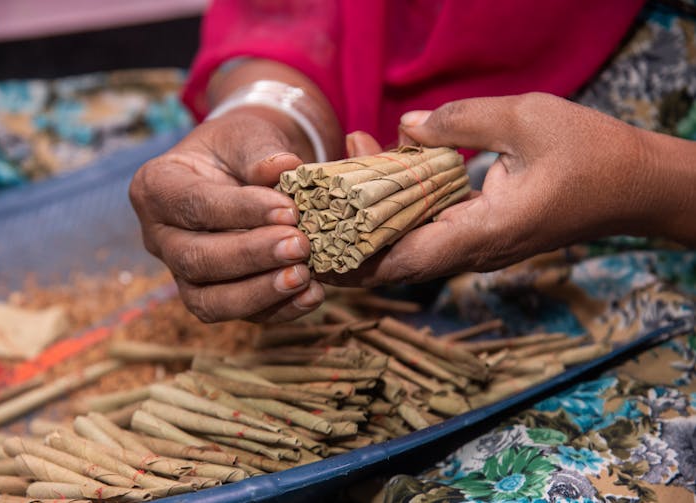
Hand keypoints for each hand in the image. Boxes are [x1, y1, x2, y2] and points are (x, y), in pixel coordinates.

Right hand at [129, 109, 324, 321]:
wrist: (245, 170)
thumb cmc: (240, 148)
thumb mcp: (246, 134)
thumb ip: (261, 151)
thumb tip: (284, 167)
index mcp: (157, 188)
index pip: (195, 204)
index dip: (241, 211)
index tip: (289, 210)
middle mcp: (160, 237)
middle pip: (195, 260)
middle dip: (250, 256)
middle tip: (300, 245)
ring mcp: (183, 274)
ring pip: (209, 301)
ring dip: (259, 293)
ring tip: (304, 276)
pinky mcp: (213, 297)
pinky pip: (240, 316)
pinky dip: (279, 310)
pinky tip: (313, 295)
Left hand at [322, 93, 659, 286]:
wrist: (635, 186)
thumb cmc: (591, 153)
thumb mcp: (526, 119)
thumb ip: (461, 121)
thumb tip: (406, 127)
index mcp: (485, 232)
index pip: (405, 261)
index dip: (355, 259)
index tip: (317, 246)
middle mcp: (476, 249)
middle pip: (396, 256)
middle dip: (352, 230)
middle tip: (317, 194)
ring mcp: (479, 245)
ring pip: (411, 241)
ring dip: (374, 212)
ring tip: (346, 163)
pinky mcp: (482, 232)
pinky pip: (431, 227)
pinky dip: (402, 204)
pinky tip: (385, 167)